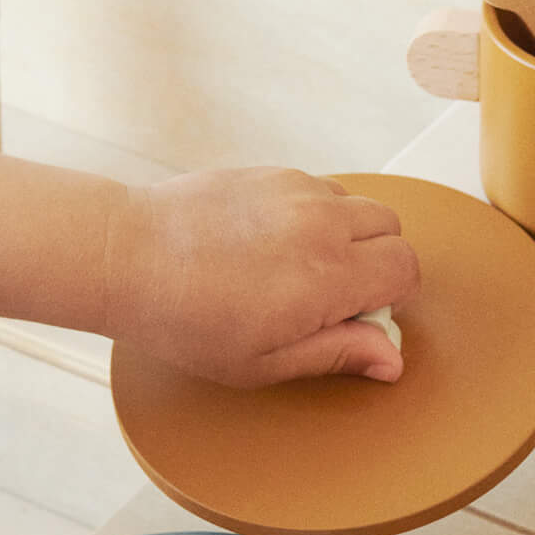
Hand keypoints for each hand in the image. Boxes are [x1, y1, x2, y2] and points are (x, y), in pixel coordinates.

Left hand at [106, 168, 419, 386]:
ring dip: (348, 235)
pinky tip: (272, 243)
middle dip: (378, 262)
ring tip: (299, 268)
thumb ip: (336, 354)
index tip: (361, 315)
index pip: (405, 270)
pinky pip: (319, 189)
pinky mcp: (270, 172)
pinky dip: (315, 214)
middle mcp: (321, 222)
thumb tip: (391, 359)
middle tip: (332, 295)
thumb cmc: (185, 319)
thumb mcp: (263, 362)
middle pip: (392, 229)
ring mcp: (296, 190)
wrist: (128, 257)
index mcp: (328, 275)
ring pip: (357, 205)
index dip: (393, 297)